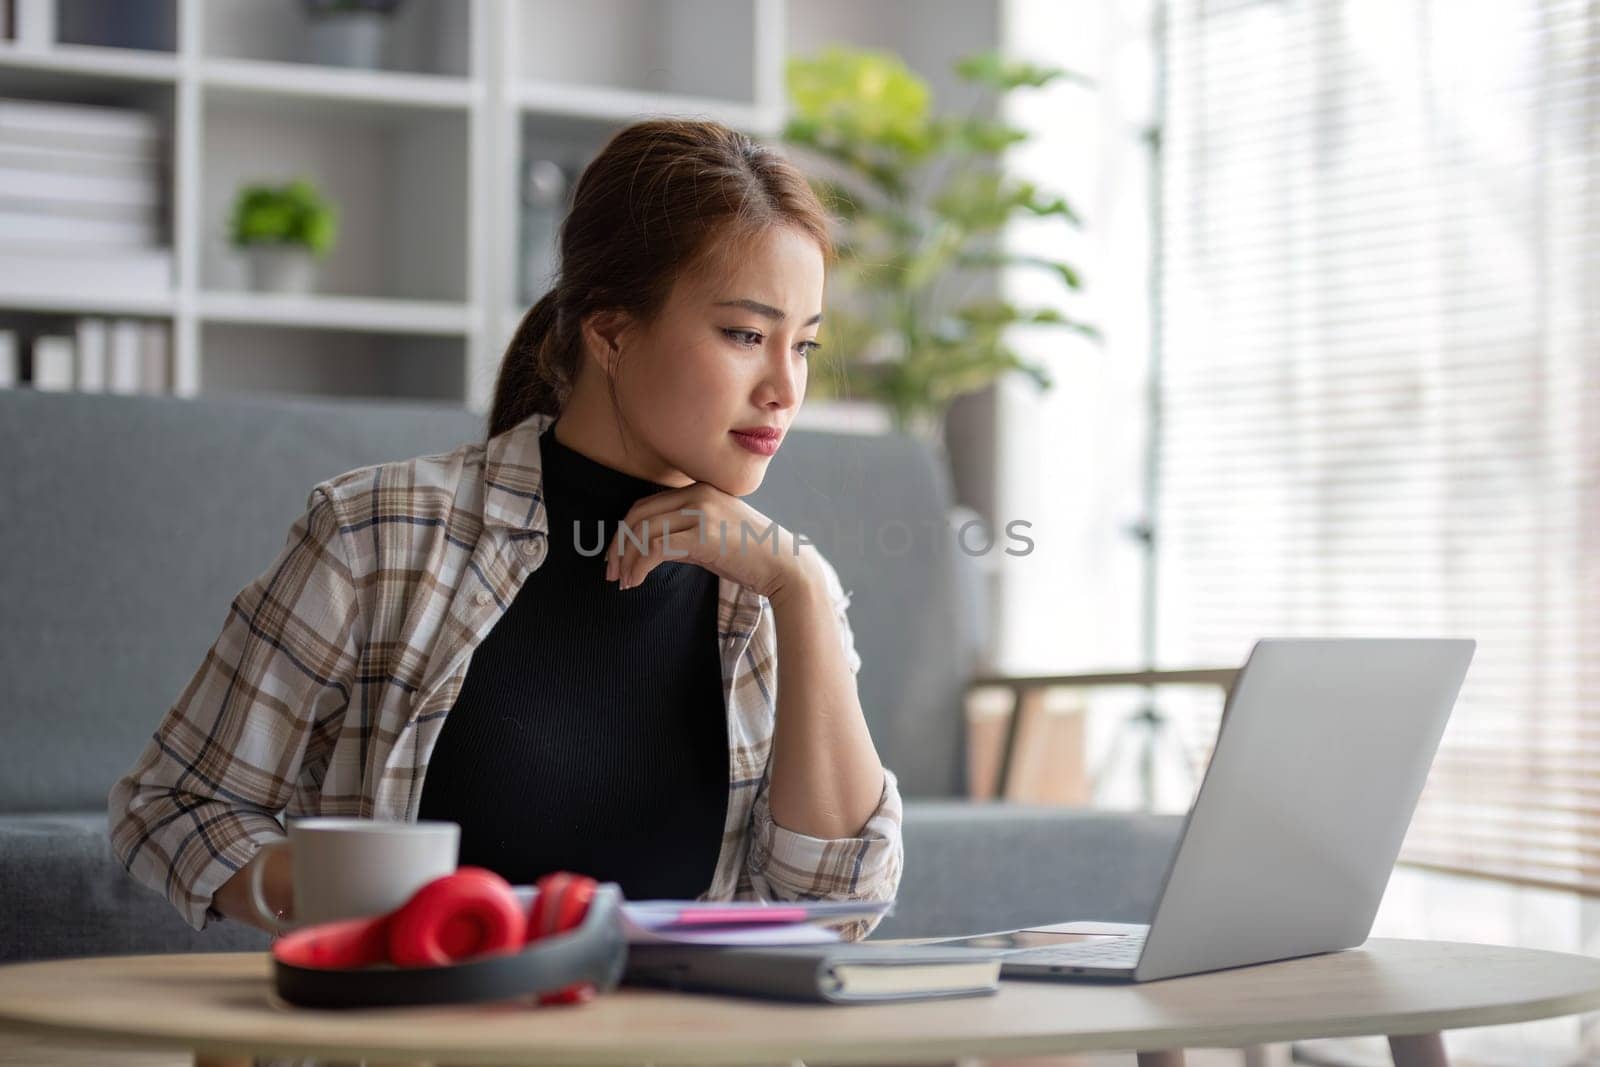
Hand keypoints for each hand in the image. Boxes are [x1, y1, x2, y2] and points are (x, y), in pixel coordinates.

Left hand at [604, 483, 814, 601]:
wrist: (785, 566)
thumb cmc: (750, 557)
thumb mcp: (711, 538)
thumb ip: (681, 535)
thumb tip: (647, 549)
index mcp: (699, 489)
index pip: (646, 505)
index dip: (624, 531)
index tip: (616, 557)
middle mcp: (698, 494)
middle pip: (639, 514)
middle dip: (618, 545)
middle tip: (610, 572)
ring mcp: (701, 511)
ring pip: (643, 530)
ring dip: (626, 559)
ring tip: (622, 582)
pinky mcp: (704, 534)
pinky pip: (656, 548)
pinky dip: (639, 566)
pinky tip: (636, 582)